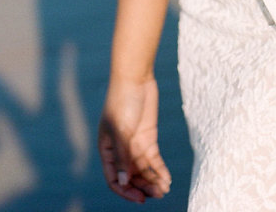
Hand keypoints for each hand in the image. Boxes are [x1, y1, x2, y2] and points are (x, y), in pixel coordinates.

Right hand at [98, 75, 171, 200]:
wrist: (135, 78)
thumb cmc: (122, 101)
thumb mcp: (121, 129)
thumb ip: (123, 156)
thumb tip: (123, 181)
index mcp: (108, 150)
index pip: (114, 178)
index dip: (126, 190)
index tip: (140, 198)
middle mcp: (121, 151)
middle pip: (131, 176)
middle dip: (143, 187)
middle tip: (157, 195)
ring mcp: (135, 144)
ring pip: (144, 170)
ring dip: (153, 181)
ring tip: (164, 189)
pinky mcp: (148, 137)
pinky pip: (153, 159)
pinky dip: (160, 169)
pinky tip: (167, 178)